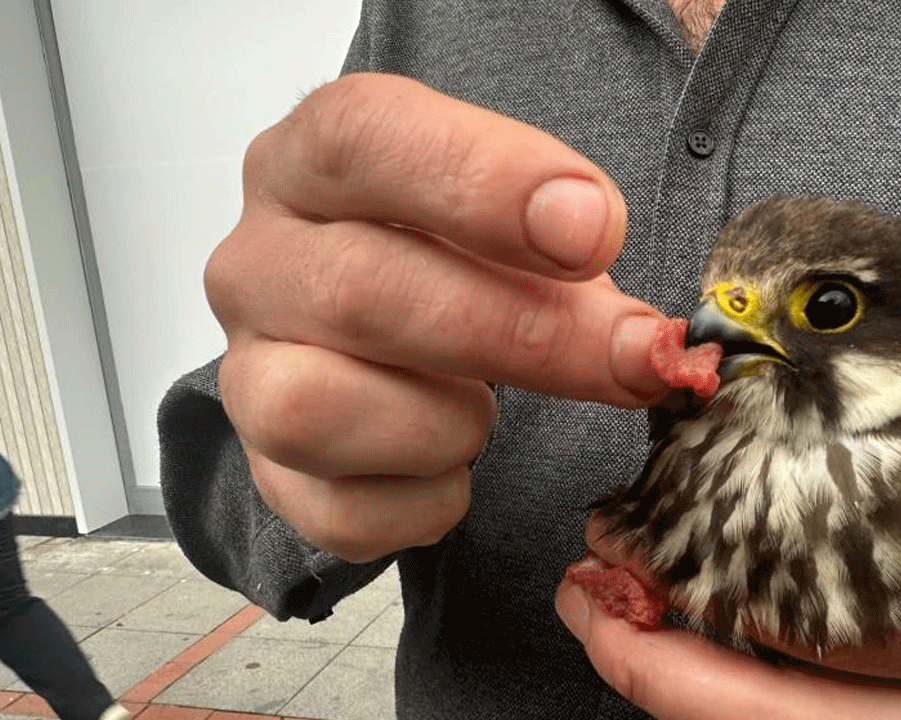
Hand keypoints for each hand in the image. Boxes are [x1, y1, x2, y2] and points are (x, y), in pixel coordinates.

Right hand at [207, 73, 666, 562]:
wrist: (386, 343)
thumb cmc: (459, 260)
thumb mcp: (514, 223)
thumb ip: (573, 254)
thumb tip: (644, 345)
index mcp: (311, 163)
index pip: (361, 139)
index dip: (484, 182)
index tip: (592, 229)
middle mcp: (258, 262)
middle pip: (360, 290)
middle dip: (521, 332)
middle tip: (629, 356)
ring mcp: (246, 373)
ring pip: (313, 408)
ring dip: (445, 422)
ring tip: (488, 413)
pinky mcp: (270, 475)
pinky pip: (340, 511)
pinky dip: (425, 501)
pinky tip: (454, 469)